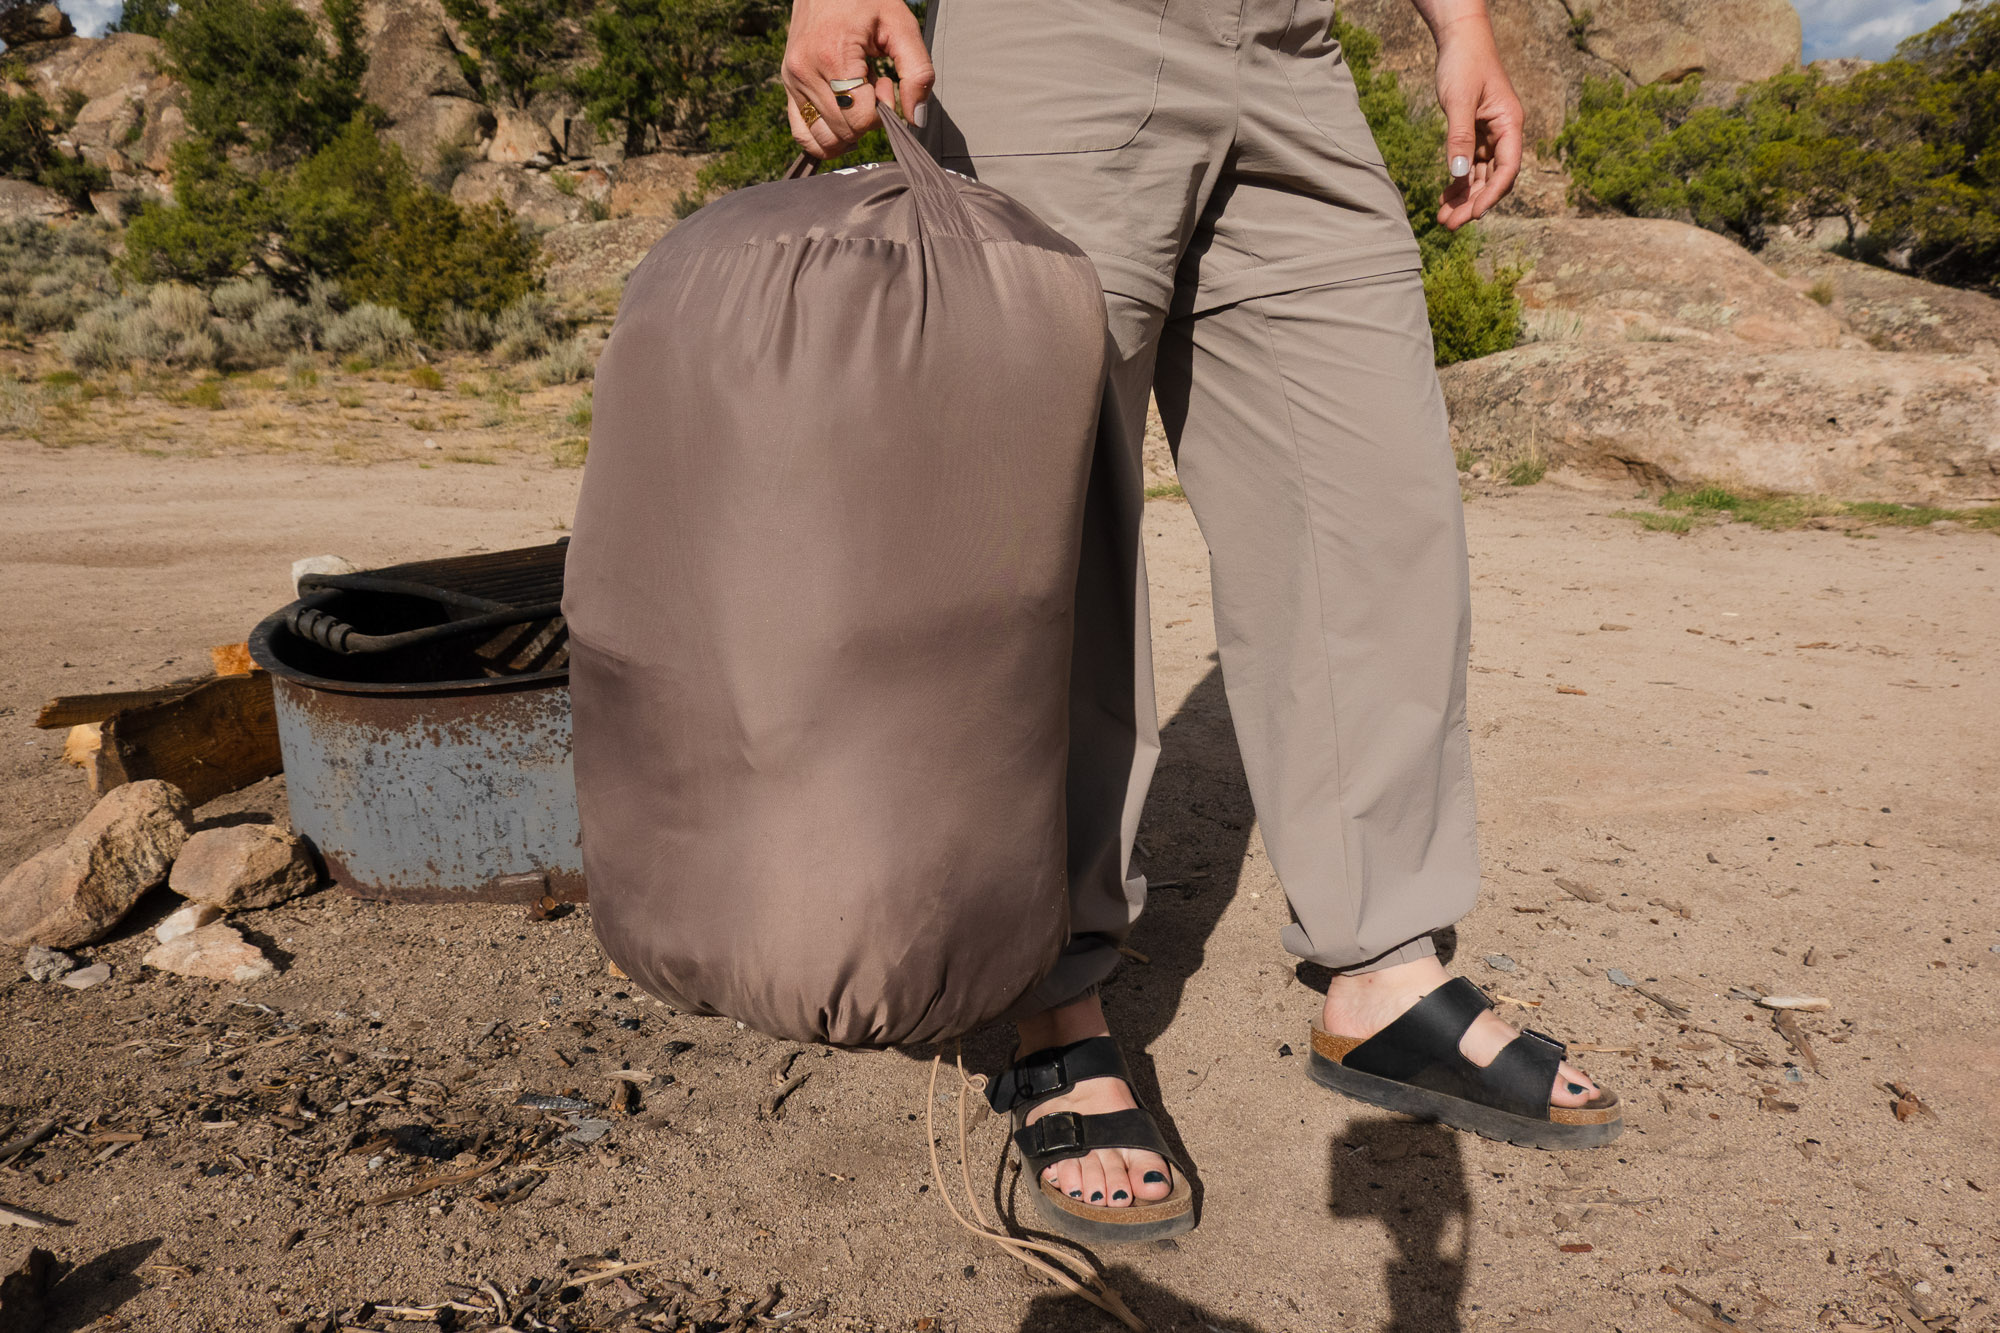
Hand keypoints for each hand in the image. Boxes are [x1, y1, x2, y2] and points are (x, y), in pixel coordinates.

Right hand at [783, 0, 934, 158]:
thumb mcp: (902, 25)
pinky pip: (802, 135)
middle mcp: (805, 73)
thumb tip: (916, 120)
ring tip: (856, 96)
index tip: (886, 81)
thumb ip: (918, 72)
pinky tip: (842, 116)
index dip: (884, 110)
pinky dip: (825, 137)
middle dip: (867, 118)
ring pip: (824, 140)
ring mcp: (792, 82)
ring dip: (848, 128)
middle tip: (873, 83)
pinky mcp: (787, 86)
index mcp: (833, 57)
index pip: (861, 119)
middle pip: (844, 132)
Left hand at [1432, 22, 1522, 228]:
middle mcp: (1504, 133)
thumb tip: (1457, 174)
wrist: (1460, 40)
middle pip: (1494, 178)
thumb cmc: (1465, 63)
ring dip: (1463, 198)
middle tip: (1450, 225)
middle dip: (1474, 203)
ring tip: (1443, 219)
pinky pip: (1468, 165)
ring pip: (1480, 176)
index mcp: (1510, 124)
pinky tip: (1444, 198)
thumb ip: (1459, 137)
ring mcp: (1490, 135)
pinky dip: (1457, 183)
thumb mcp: (1460, 101)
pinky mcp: (1474, 134)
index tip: (1475, 213)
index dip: (1493, 194)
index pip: (1508, 168)